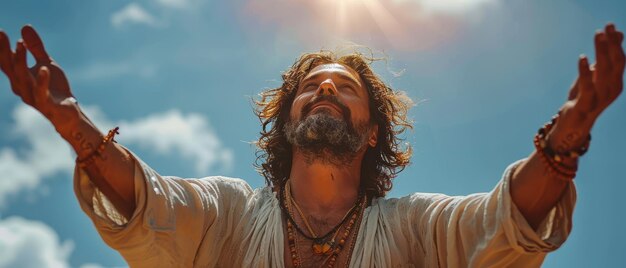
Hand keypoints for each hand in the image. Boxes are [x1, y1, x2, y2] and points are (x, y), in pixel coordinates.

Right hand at [0, 25, 80, 133]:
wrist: (68, 113)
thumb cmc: (55, 89)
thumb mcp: (47, 64)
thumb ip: (35, 48)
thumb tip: (24, 27)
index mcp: (19, 79)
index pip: (6, 62)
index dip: (1, 48)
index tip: (0, 32)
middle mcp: (22, 88)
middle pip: (10, 69)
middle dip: (4, 52)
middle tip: (2, 34)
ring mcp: (32, 97)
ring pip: (22, 79)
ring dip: (20, 61)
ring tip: (20, 44)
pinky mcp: (46, 105)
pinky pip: (41, 92)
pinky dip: (42, 81)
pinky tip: (44, 68)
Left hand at [548, 23, 624, 151]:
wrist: (573, 126)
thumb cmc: (584, 98)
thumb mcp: (594, 75)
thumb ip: (604, 57)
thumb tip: (617, 33)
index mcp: (615, 83)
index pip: (619, 59)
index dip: (616, 42)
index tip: (610, 26)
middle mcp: (611, 90)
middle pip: (615, 63)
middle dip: (611, 44)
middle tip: (606, 26)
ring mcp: (599, 99)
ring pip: (603, 73)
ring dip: (601, 53)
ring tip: (598, 36)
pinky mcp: (584, 106)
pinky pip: (587, 87)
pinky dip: (585, 72)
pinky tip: (582, 58)